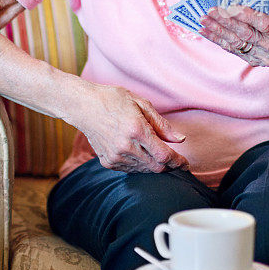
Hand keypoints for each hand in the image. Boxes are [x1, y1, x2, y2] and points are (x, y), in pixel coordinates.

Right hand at [69, 82, 187, 172]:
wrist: (82, 106)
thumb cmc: (111, 99)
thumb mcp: (140, 103)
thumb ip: (161, 124)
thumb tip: (180, 140)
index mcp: (137, 129)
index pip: (165, 155)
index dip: (179, 162)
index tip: (185, 164)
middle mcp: (126, 146)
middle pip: (157, 167)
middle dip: (169, 165)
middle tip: (174, 159)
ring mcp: (116, 156)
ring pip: (144, 170)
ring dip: (154, 165)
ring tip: (154, 152)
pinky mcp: (108, 161)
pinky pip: (131, 170)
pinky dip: (140, 165)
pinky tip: (139, 153)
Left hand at [199, 5, 268, 66]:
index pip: (265, 24)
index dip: (248, 15)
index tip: (231, 6)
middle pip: (247, 34)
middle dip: (227, 21)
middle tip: (211, 10)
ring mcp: (265, 58)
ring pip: (237, 43)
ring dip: (217, 30)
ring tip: (203, 19)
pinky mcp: (254, 62)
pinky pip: (232, 49)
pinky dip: (217, 39)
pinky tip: (205, 30)